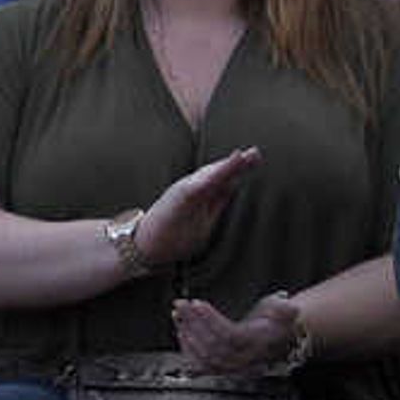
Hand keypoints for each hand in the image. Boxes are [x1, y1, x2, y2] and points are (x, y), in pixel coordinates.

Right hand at [134, 146, 262, 270]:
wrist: (143, 246)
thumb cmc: (170, 233)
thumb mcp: (201, 217)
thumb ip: (215, 200)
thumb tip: (232, 186)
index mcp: (200, 196)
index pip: (223, 180)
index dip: (238, 169)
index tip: (255, 157)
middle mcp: (191, 191)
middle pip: (216, 175)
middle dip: (235, 164)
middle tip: (255, 153)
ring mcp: (182, 194)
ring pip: (207, 178)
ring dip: (224, 167)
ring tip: (241, 156)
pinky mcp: (176, 202)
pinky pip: (194, 189)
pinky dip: (207, 179)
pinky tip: (219, 172)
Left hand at [173, 290, 307, 376]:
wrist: (279, 340)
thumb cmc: (277, 322)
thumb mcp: (285, 312)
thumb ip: (285, 309)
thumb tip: (290, 307)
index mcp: (260, 344)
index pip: (231, 336)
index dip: (211, 320)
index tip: (197, 303)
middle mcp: (246, 360)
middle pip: (214, 346)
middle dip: (193, 323)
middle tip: (181, 304)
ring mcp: (233, 367)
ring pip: (205, 357)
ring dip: (187, 334)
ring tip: (178, 314)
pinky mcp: (222, 369)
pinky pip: (201, 367)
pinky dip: (187, 350)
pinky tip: (180, 333)